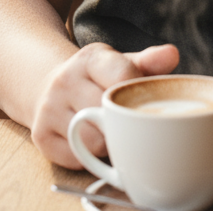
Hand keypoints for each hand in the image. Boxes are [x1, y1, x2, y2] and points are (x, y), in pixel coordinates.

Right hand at [31, 42, 179, 166]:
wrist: (50, 84)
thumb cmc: (98, 77)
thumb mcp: (121, 62)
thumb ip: (148, 61)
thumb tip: (172, 54)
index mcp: (89, 58)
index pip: (122, 77)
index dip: (139, 94)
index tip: (144, 101)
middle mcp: (64, 80)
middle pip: (108, 114)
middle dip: (124, 122)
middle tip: (129, 120)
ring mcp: (49, 108)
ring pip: (93, 141)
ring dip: (109, 143)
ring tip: (111, 130)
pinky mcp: (40, 135)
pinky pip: (76, 158)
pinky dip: (89, 156)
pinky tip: (91, 139)